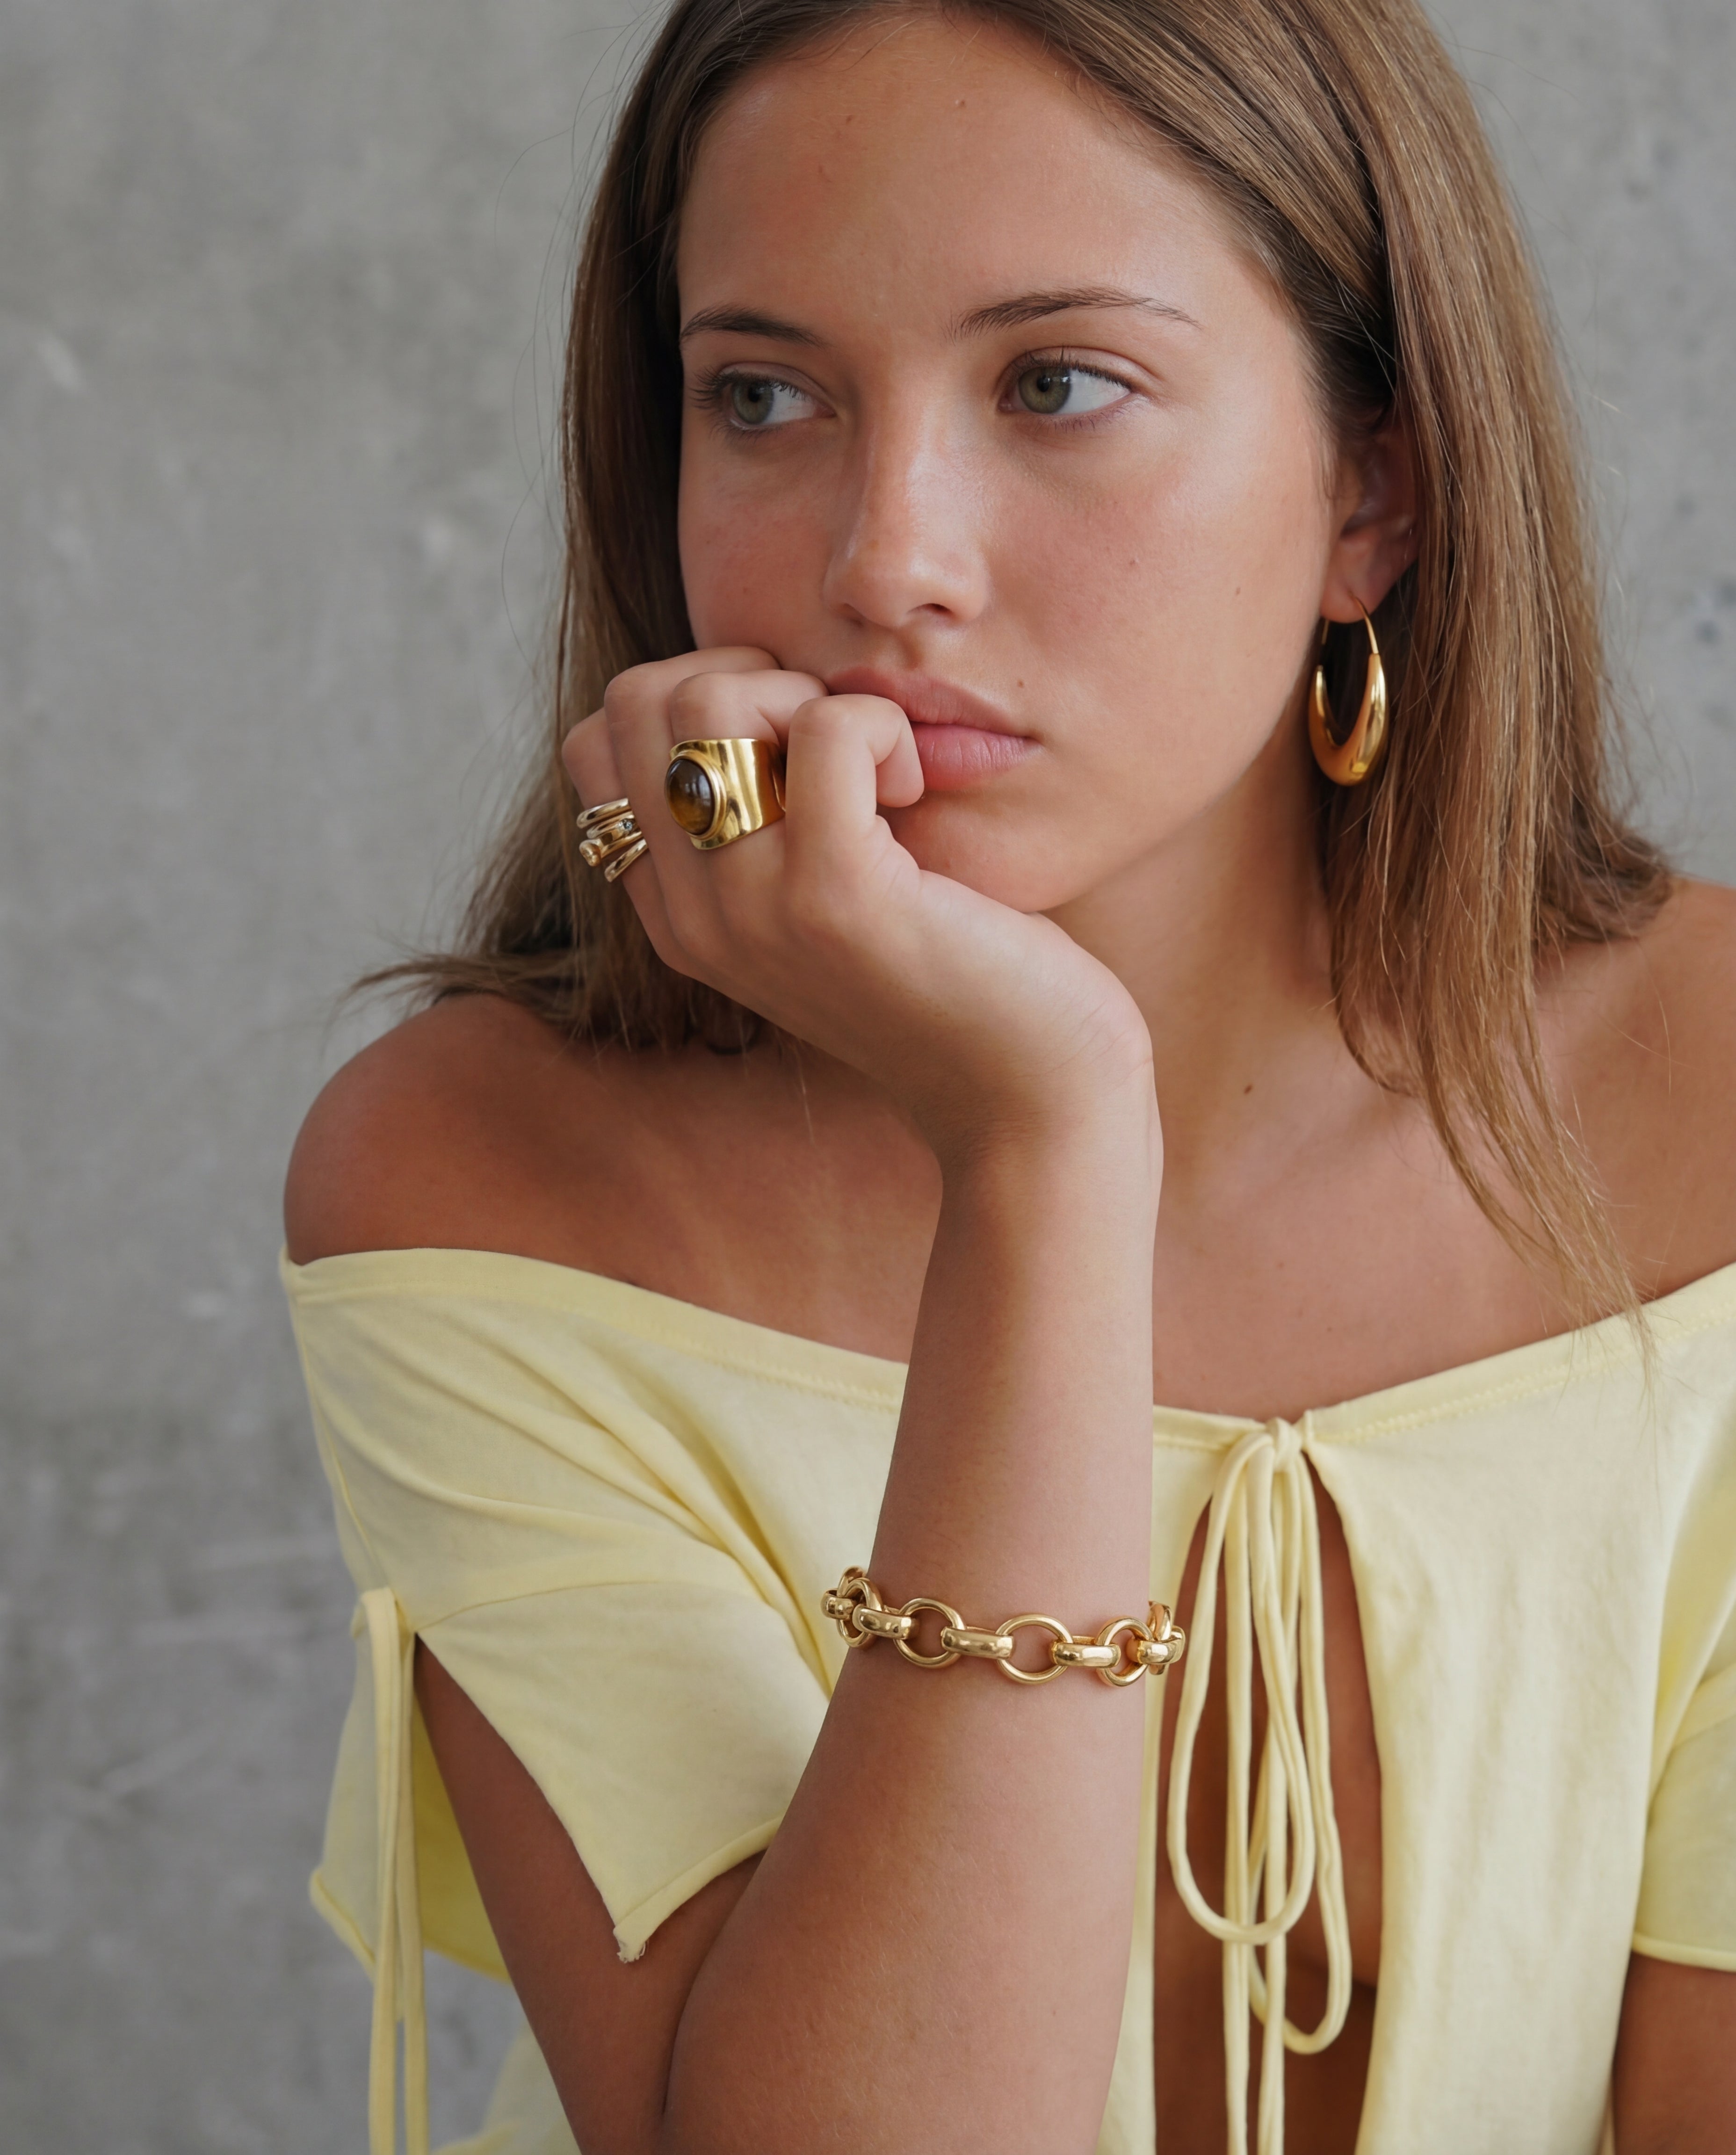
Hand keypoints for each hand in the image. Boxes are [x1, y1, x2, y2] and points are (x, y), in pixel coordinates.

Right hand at [562, 649, 1156, 1164]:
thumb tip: (748, 690)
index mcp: (679, 917)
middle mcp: (695, 916)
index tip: (785, 742)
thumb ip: (763, 827)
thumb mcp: (823, 903)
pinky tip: (916, 791)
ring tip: (877, 772)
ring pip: (710, 701)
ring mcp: (755, 907)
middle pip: (636, 703)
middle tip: (833, 742)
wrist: (1028, 1101)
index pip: (598, 744)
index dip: (690, 698)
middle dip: (742, 676)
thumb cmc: (953, 981)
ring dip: (810, 697)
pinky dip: (882, 728)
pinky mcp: (837, 896)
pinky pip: (827, 729)